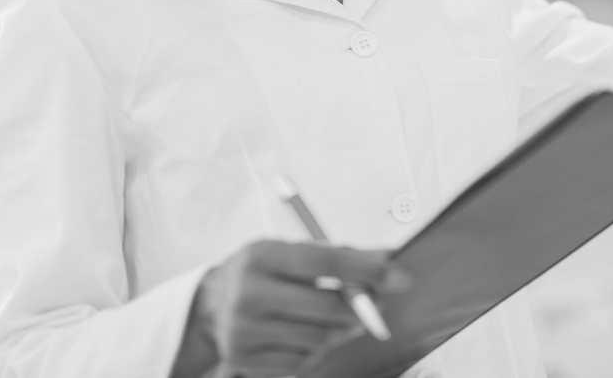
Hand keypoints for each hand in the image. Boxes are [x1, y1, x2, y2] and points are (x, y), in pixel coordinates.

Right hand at [172, 240, 410, 377]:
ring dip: (341, 330)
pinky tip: (310, 335)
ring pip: (319, 339)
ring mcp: (244, 332)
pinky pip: (303, 362)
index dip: (367, 271)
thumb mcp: (292, 251)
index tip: (399, 278)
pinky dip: (318, 350)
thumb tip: (388, 257)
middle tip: (375, 305)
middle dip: (361, 309)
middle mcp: (249, 293)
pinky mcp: (245, 361)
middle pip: (326, 307)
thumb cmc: (263, 272)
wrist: (213, 304)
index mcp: (262, 256)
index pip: (326, 262)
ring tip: (339, 319)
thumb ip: (341, 255)